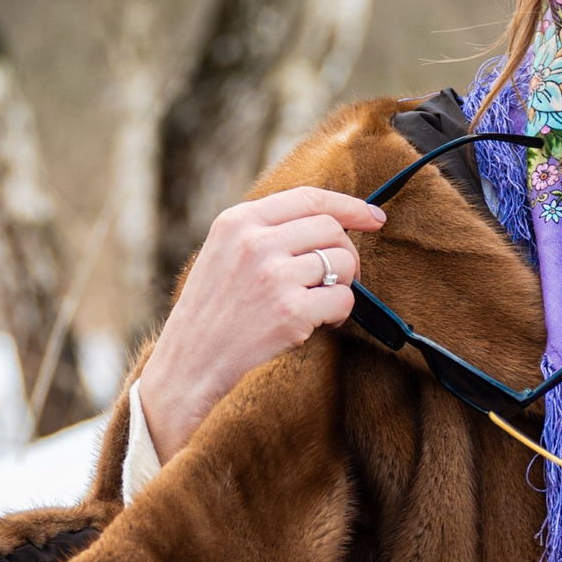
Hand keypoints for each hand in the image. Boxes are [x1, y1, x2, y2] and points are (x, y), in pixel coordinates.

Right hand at [139, 187, 386, 461]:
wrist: (189, 363)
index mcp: (237, 221)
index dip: (349, 205)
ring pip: (343, 263)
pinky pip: (343, 300)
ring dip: (343, 285)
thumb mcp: (223, 252)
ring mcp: (273, 276)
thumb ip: (264, 231)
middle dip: (346, 253)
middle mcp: (255, 242)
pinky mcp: (290, 312)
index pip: (308, 198)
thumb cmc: (211, 312)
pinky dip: (341, 313)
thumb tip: (328, 222)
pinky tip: (321, 323)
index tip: (373, 216)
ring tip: (322, 303)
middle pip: (331, 229)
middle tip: (340, 278)